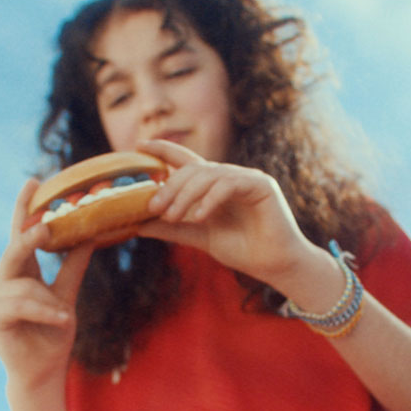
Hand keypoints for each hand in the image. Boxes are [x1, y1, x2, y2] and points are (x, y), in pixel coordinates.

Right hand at [0, 179, 93, 388]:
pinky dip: (42, 311)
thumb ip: (74, 266)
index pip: (21, 234)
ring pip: (24, 284)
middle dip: (30, 235)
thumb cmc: (53, 334)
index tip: (33, 180)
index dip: (25, 207)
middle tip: (46, 222)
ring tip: (62, 316)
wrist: (43, 372)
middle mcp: (3, 281)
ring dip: (47, 300)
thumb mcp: (67, 295)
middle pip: (15, 249)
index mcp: (21, 273)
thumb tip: (92, 233)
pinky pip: (20, 304)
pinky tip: (59, 320)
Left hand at [136, 140, 317, 288]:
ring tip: (174, 217)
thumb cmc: (242, 249)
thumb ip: (172, 228)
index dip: (163, 149)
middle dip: (170, 186)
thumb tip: (137, 224)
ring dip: (186, 195)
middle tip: (153, 207)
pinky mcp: (261, 184)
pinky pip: (228, 184)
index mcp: (214, 185)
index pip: (185, 159)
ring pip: (208, 174)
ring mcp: (246, 177)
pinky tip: (200, 216)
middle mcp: (229, 176)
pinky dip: (211, 199)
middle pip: (192, 168)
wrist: (274, 265)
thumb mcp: (199, 236)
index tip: (140, 145)